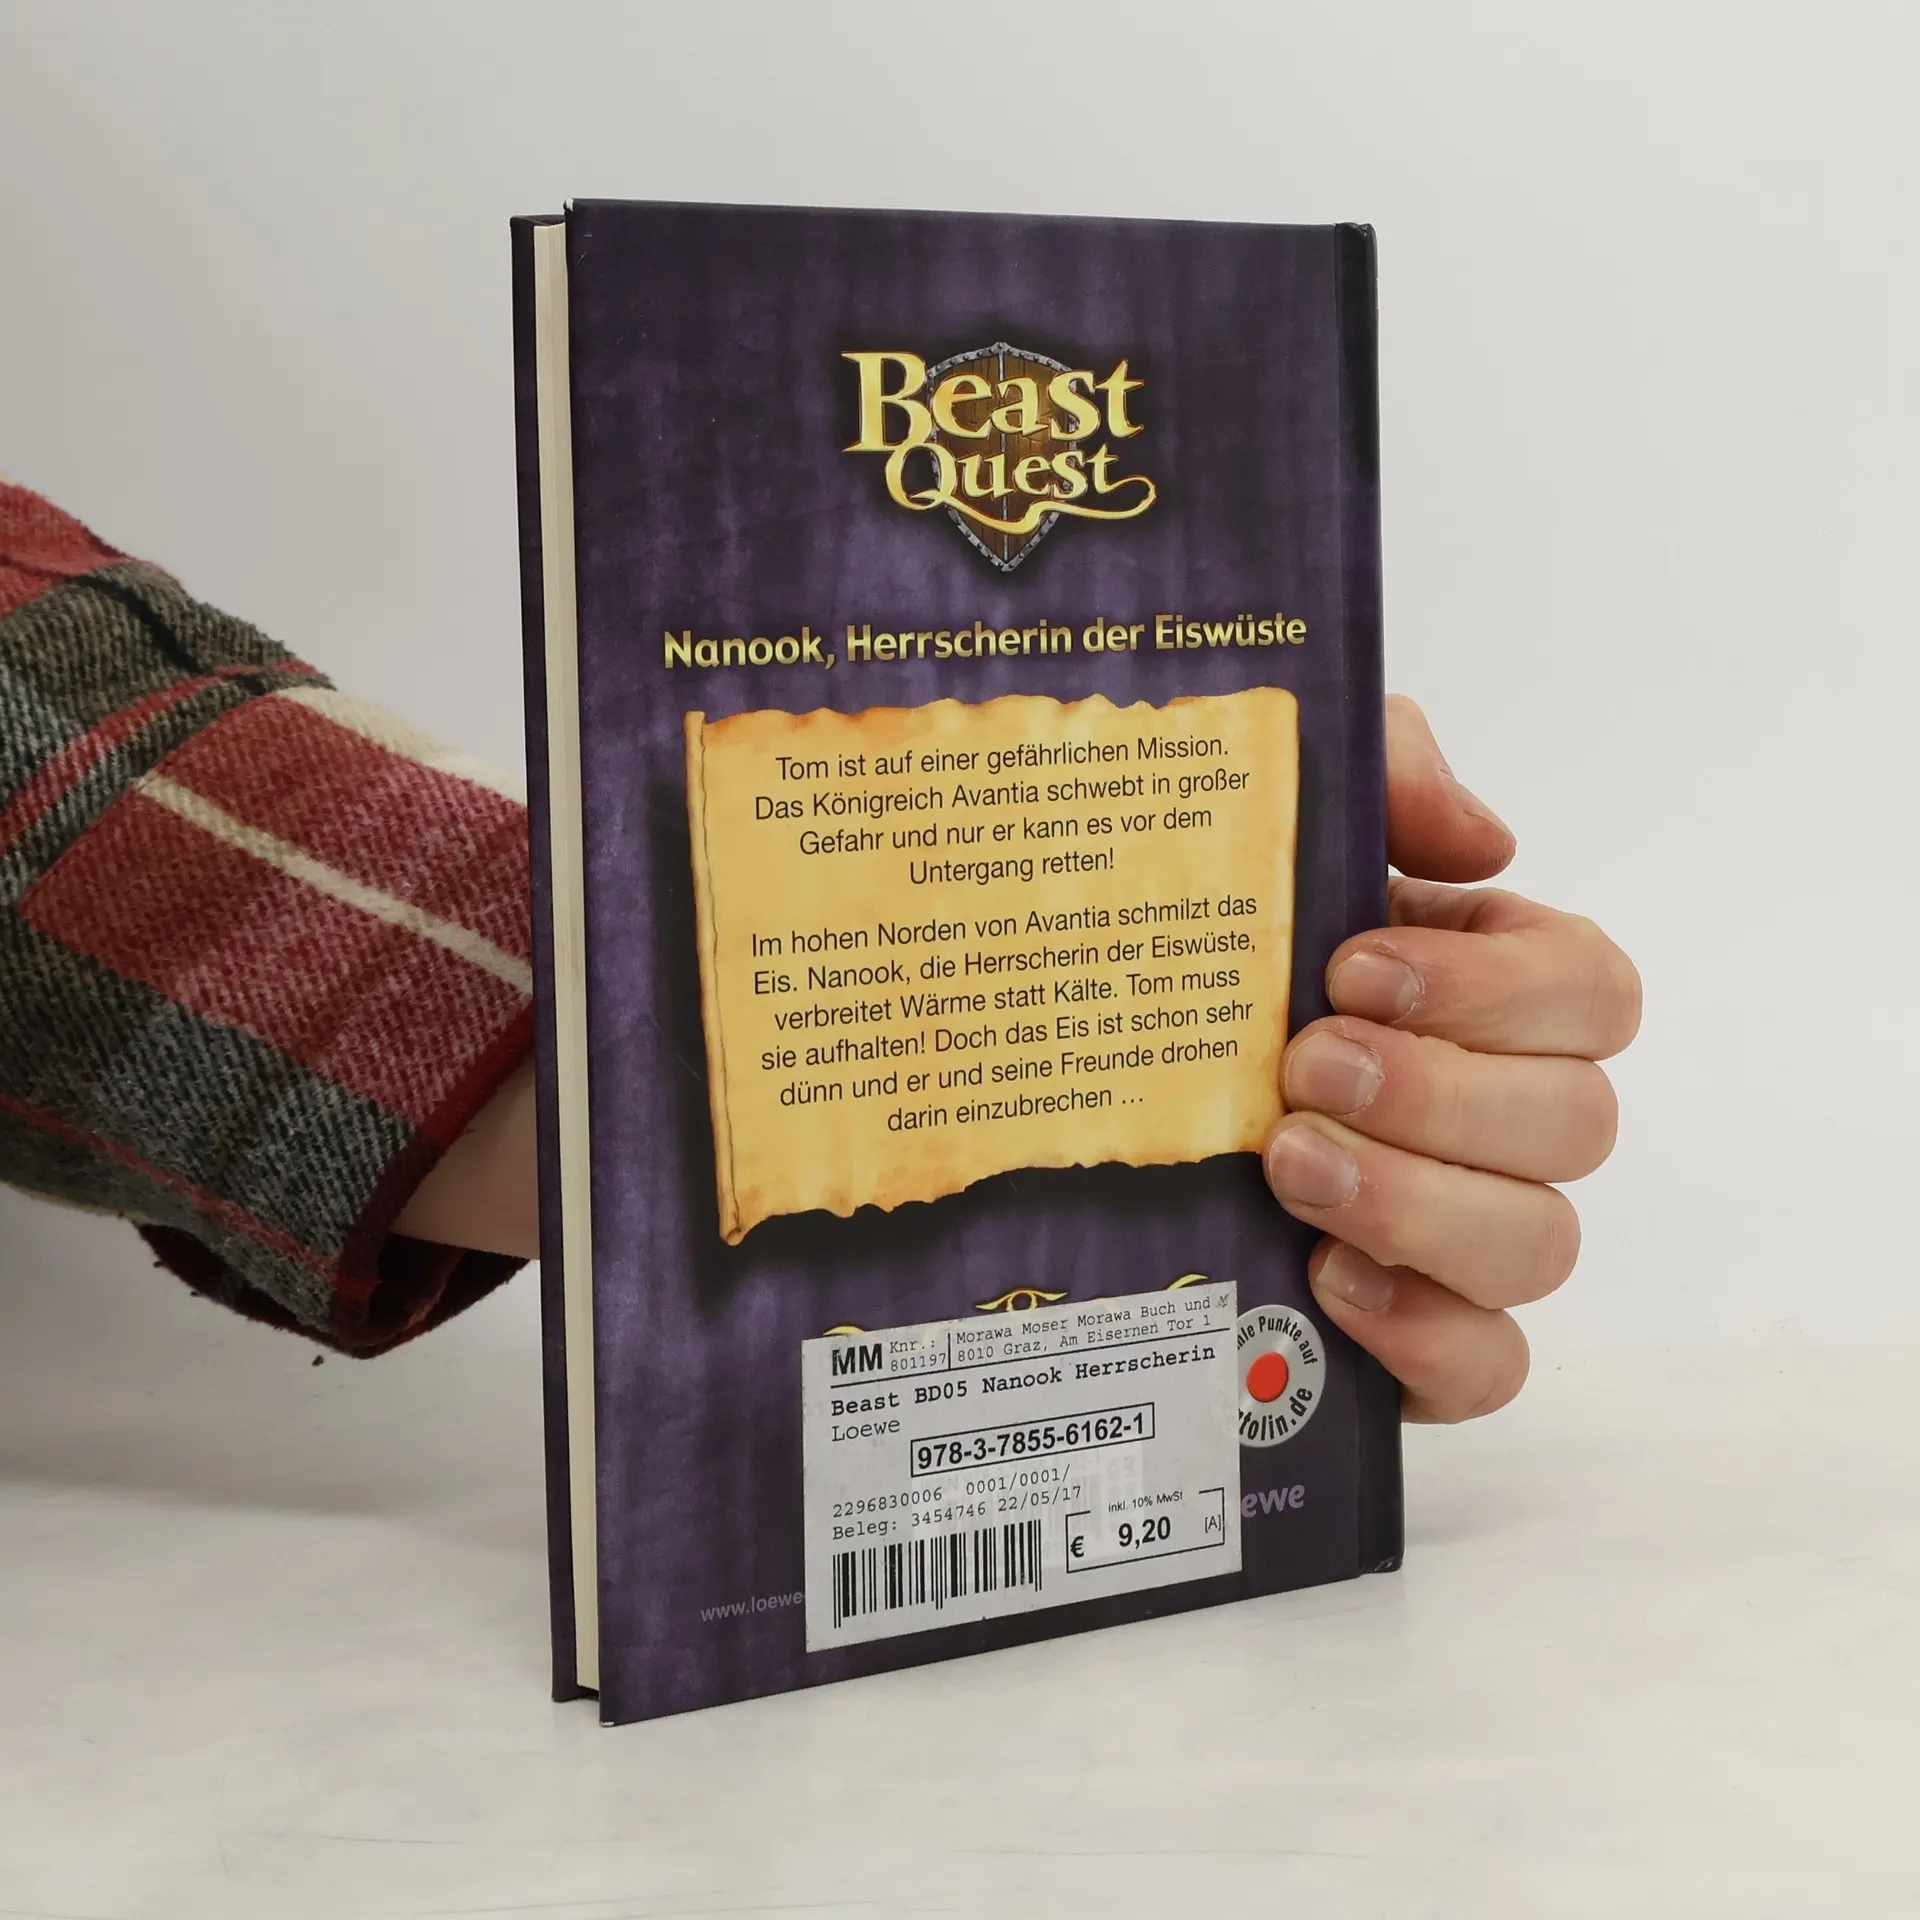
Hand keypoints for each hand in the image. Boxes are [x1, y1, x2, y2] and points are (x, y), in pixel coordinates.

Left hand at [1262, 697, 1638, 1422]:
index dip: (1496, 989)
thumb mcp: (1269, 803)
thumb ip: (1382, 772)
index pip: (1591, 992)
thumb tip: (1487, 842)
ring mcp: (1461, 1232)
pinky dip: (1426, 1335)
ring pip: (1540, 1245)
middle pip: (1576, 1124)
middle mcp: (1497, 1113)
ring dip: (1420, 1204)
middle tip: (1301, 1068)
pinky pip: (1487, 1365)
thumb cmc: (1190, 930)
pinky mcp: (1409, 1335)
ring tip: (1287, 1167)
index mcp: (1487, 987)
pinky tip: (1326, 1280)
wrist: (1070, 1049)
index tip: (1353, 969)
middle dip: (1438, 1094)